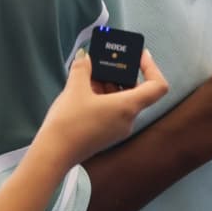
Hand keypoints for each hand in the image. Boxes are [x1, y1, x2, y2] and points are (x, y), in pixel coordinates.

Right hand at [36, 50, 169, 168]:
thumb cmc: (69, 123)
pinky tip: (84, 91)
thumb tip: (86, 56)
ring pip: (122, 101)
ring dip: (109, 85)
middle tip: (106, 62)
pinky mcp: (106, 135)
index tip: (139, 56)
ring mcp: (118, 129)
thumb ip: (83, 68)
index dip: (152, 67)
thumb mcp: (75, 88)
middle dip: (121, 74)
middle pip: (137, 91)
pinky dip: (103, 98)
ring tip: (90, 75)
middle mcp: (128, 120)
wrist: (54, 154)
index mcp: (128, 107)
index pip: (157, 86)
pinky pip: (112, 111)